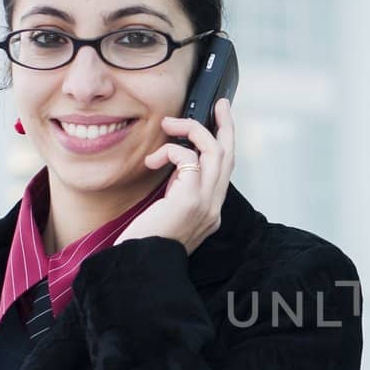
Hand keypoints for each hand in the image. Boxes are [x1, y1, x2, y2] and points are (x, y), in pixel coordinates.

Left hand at [115, 98, 236, 254]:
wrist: (140, 265)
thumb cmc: (145, 242)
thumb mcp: (168, 214)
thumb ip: (179, 193)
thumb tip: (175, 168)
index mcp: (210, 212)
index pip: (225, 171)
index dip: (226, 144)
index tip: (220, 124)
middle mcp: (214, 207)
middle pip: (229, 156)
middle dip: (226, 126)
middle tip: (221, 104)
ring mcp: (206, 204)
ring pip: (215, 151)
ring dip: (193, 130)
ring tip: (169, 124)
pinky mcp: (191, 199)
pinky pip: (188, 158)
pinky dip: (171, 151)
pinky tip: (153, 161)